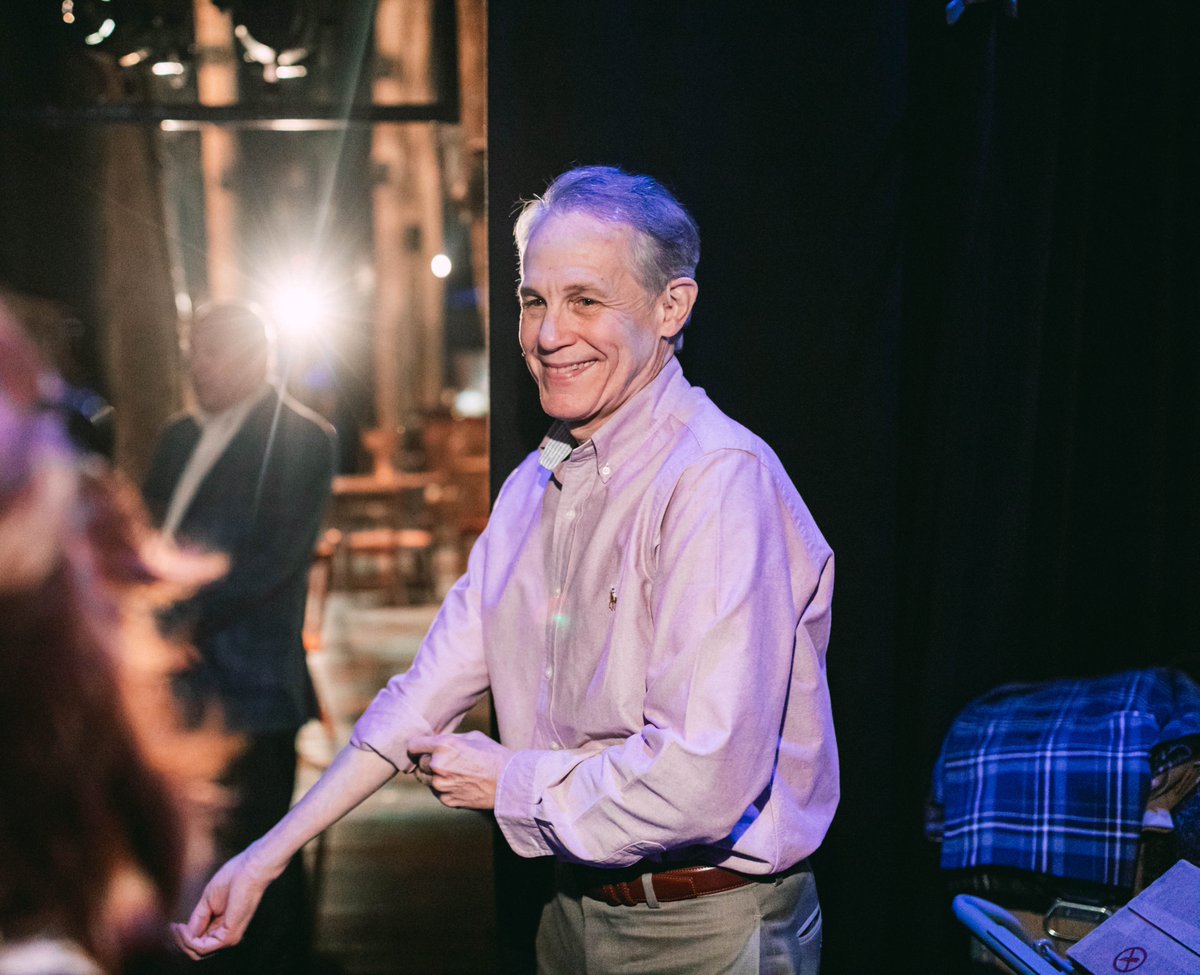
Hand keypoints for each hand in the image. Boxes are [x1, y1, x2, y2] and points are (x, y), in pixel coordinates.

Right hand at [170, 845, 282, 959]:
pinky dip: (188, 939)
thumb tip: (186, 935)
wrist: (250, 868)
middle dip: (179, 942)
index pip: (199, 942)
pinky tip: (182, 927)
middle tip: (171, 927)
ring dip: (181, 940)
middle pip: (196, 951)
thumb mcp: (208, 902)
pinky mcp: (229, 936)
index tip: (171, 925)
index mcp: (222, 927)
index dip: (182, 937)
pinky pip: (202, 947)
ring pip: (197, 952)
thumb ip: (198, 920)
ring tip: (176, 927)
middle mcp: (226, 935)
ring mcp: (229, 938)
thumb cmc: (233, 877)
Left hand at [407, 731, 513, 809]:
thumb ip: (450, 739)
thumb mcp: (472, 737)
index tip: (422, 747)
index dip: (418, 745)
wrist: (510, 782)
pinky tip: (460, 782)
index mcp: (443, 746)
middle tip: (444, 760)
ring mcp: (441, 785)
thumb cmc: (493, 755)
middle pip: (419, 762)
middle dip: (428, 760)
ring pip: (425, 779)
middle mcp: (437, 766)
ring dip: (433, 775)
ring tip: (453, 772)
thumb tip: (434, 741)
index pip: (413, 745)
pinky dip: (443, 787)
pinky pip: (436, 791)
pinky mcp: (446, 800)